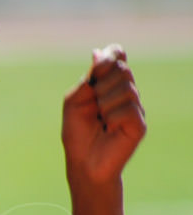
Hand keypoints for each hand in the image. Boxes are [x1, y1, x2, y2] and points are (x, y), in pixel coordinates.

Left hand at [61, 44, 145, 185]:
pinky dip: (112, 118)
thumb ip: (88, 78)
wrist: (82, 161)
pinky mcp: (140, 124)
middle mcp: (125, 92)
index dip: (111, 55)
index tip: (97, 67)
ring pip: (126, 88)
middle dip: (100, 85)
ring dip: (104, 104)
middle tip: (93, 105)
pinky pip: (128, 108)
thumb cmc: (77, 132)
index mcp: (109, 83)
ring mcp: (135, 107)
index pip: (117, 55)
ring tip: (100, 119)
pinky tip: (109, 129)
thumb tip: (98, 52)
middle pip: (121, 69)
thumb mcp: (75, 100)